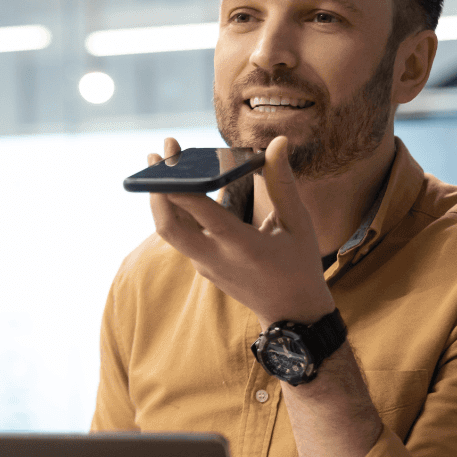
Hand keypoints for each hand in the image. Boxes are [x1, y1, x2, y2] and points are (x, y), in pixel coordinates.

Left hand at [148, 136, 334, 326]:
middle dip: (157, 189)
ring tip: (160, 162)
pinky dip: (175, 209)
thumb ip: (283, 183)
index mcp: (242, 246)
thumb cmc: (299, 265)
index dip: (182, 189)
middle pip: (169, 226)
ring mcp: (204, 265)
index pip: (203, 215)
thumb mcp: (298, 223)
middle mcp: (215, 257)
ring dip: (160, 197)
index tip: (168, 161)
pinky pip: (181, 235)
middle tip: (157, 155)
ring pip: (170, 230)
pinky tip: (178, 185)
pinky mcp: (202, 266)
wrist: (291, 314)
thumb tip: (278, 142)